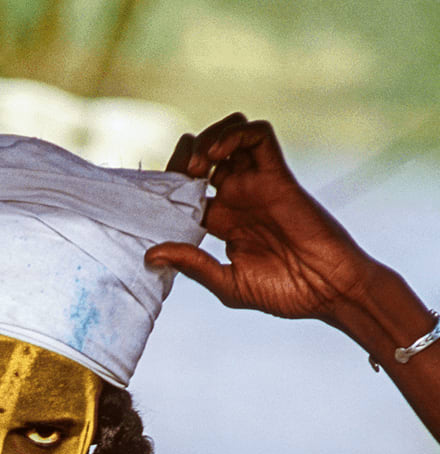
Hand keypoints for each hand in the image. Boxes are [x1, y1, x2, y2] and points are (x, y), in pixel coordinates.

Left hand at [146, 114, 375, 322]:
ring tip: (198, 165)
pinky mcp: (278, 176)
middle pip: (205, 159)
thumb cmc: (284, 292)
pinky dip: (236, 134)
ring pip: (230, 138)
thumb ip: (193, 265)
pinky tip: (217, 155)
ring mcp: (258, 185)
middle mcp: (238, 199)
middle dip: (185, 157)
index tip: (155, 195)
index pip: (188, 192)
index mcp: (223, 223)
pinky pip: (258, 136)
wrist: (328, 288)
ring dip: (209, 140)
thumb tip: (150, 255)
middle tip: (176, 174)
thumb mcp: (228, 283)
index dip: (170, 186)